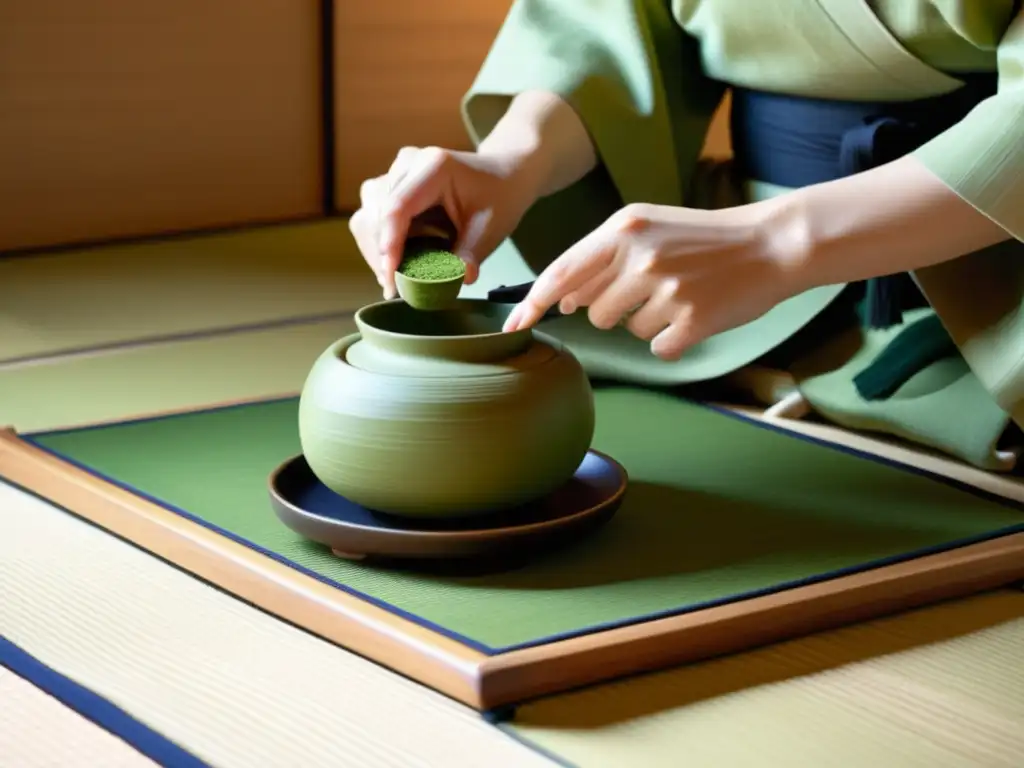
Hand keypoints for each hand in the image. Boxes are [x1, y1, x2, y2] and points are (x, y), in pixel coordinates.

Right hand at [349, 146, 537, 298]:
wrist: (501, 177)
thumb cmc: (498, 199)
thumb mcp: (491, 228)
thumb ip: (472, 253)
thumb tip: (462, 278)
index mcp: (434, 167)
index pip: (398, 207)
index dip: (390, 244)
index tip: (391, 278)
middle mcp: (407, 164)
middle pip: (376, 212)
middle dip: (380, 254)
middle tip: (393, 289)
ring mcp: (395, 173)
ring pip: (367, 215)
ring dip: (375, 250)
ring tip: (392, 280)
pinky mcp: (390, 185)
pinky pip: (371, 216)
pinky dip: (378, 244)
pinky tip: (393, 265)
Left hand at [502, 202, 804, 359]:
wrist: (771, 244)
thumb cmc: (704, 238)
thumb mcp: (648, 228)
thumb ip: (602, 259)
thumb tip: (563, 300)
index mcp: (624, 229)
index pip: (562, 273)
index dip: (532, 303)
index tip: (514, 325)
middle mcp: (640, 257)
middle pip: (594, 312)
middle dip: (617, 309)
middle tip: (655, 288)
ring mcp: (667, 289)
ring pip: (626, 330)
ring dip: (647, 322)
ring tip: (680, 295)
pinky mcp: (692, 320)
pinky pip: (658, 347)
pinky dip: (673, 339)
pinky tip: (697, 314)